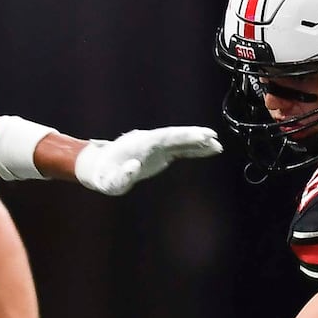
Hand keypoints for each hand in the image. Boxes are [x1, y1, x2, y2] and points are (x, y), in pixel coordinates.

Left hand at [73, 127, 221, 195]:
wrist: (100, 168)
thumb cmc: (105, 177)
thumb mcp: (110, 182)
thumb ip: (121, 176)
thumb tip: (135, 166)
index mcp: (140, 144)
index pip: (165, 136)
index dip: (182, 135)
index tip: (198, 135)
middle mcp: (149, 141)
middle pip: (174, 135)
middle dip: (193, 136)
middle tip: (213, 138)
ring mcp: (155, 146)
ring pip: (179, 141)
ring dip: (197, 143)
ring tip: (217, 146)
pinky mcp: (160, 153)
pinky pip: (179, 149)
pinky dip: (193, 149)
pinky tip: (208, 150)